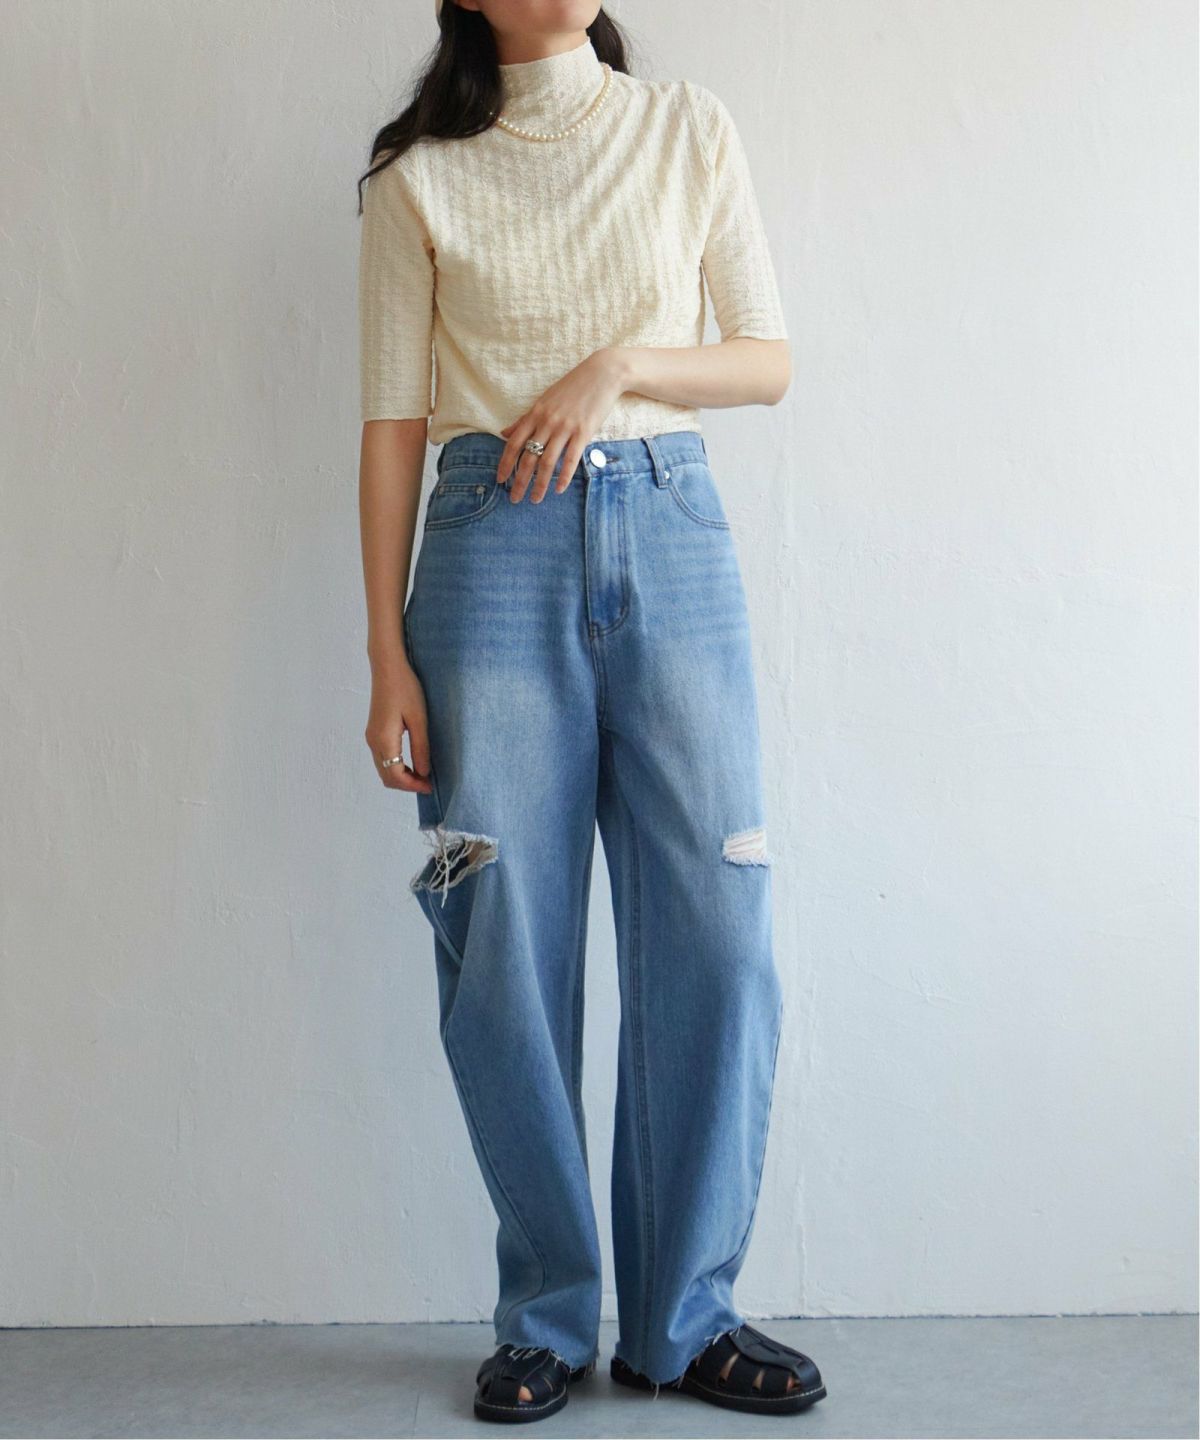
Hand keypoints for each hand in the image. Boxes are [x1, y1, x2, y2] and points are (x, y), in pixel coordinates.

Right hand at [364, 656, 432, 793]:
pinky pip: (383, 758)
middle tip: (428, 783)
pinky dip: (396, 766)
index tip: (431, 787)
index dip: (413, 786)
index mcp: (383, 740)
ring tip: (423, 774)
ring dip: (401, 776)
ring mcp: (372, 736)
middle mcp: (373, 742)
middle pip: (386, 776)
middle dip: (407, 784)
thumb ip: (421, 747)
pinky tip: (412, 761)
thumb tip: (424, 772)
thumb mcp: (419, 719)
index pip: (395, 776)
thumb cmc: (405, 688)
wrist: (387, 666)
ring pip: (384, 769)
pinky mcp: (374, 731)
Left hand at [495, 347, 630, 502]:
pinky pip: (570, 460)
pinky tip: (559, 490)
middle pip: (528, 458)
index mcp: (535, 414)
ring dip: (539, 485)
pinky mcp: (583, 432)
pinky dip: (564, 477)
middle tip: (514, 499)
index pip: (514, 444)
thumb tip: (504, 432)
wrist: (602, 373)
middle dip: (519, 481)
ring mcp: (565, 428)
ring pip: (547, 462)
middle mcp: (547, 422)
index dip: (505, 464)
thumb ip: (524, 419)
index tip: (500, 480)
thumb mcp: (544, 400)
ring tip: (535, 499)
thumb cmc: (572, 387)